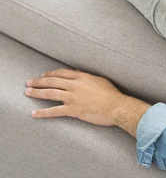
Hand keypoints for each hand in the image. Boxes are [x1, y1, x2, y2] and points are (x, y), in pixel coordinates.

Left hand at [25, 69, 148, 136]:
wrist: (116, 106)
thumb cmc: (111, 93)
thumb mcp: (100, 80)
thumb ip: (87, 77)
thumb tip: (78, 73)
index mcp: (81, 77)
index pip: (61, 73)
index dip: (51, 73)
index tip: (43, 75)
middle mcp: (74, 86)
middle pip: (52, 81)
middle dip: (39, 81)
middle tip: (28, 82)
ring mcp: (72, 98)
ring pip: (50, 93)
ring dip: (37, 93)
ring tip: (27, 92)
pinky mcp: (72, 110)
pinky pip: (54, 111)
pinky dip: (42, 113)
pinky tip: (33, 114)